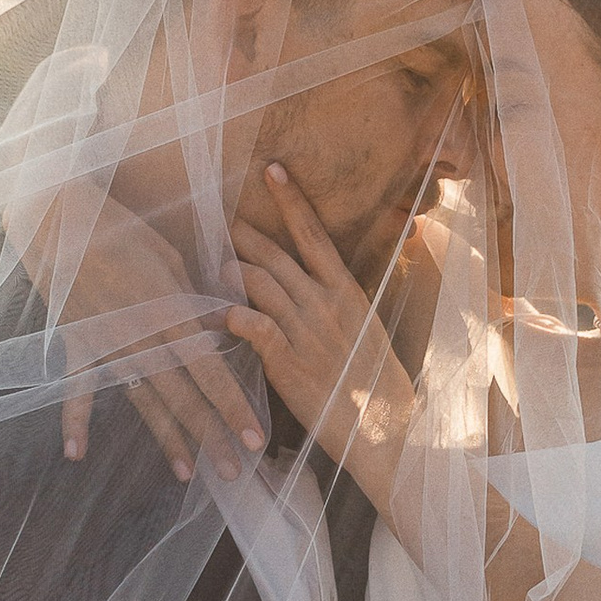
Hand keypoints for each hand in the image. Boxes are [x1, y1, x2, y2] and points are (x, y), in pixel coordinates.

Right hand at [25, 188, 266, 485]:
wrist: (59, 218)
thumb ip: (200, 293)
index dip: (234, 409)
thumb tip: (231, 317)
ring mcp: (107, 347)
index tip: (256, 440)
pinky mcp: (78, 346)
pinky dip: (75, 421)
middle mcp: (142, 339)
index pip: (211, 373)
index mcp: (171, 314)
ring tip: (187, 473)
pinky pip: (78, 390)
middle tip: (234, 474)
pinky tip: (76, 455)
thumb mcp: (171, 255)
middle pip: (184, 398)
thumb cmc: (123, 228)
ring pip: (144, 401)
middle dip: (211, 437)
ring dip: (166, 439)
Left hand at [224, 166, 414, 495]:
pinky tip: (217, 312)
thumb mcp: (364, 331)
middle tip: (218, 217)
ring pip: (260, 284)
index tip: (271, 169)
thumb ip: (335, 304)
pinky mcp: (290, 364)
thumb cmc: (374, 383)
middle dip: (244, 234)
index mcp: (347, 292)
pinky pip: (256, 327)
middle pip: (277, 255)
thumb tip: (313, 283)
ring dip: (231, 270)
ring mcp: (308, 333)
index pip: (315, 235)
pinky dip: (234, 315)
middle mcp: (326, 305)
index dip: (291, 200)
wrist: (388, 430)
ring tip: (212, 263)